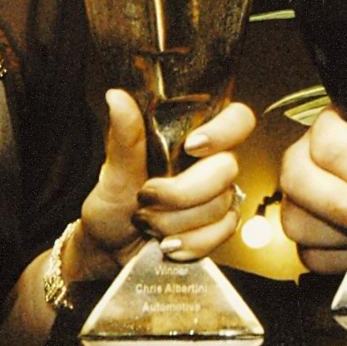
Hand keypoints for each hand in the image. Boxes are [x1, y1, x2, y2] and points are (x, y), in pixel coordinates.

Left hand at [74, 89, 255, 278]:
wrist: (110, 249)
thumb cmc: (112, 204)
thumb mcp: (114, 171)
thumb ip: (124, 137)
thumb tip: (116, 96)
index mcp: (192, 136)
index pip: (236, 118)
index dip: (224, 131)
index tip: (192, 147)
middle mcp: (211, 162)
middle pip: (227, 168)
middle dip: (182, 192)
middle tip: (146, 197)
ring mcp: (219, 195)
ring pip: (221, 204)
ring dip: (176, 221)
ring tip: (147, 221)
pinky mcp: (219, 226)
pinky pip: (222, 233)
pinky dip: (189, 242)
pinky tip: (167, 243)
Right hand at [278, 106, 346, 273]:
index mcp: (340, 125)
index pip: (331, 144)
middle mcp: (311, 156)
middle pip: (297, 179)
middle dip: (341, 207)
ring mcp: (305, 198)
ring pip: (296, 220)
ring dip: (341, 236)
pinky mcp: (308, 234)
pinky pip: (310, 254)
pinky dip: (341, 259)